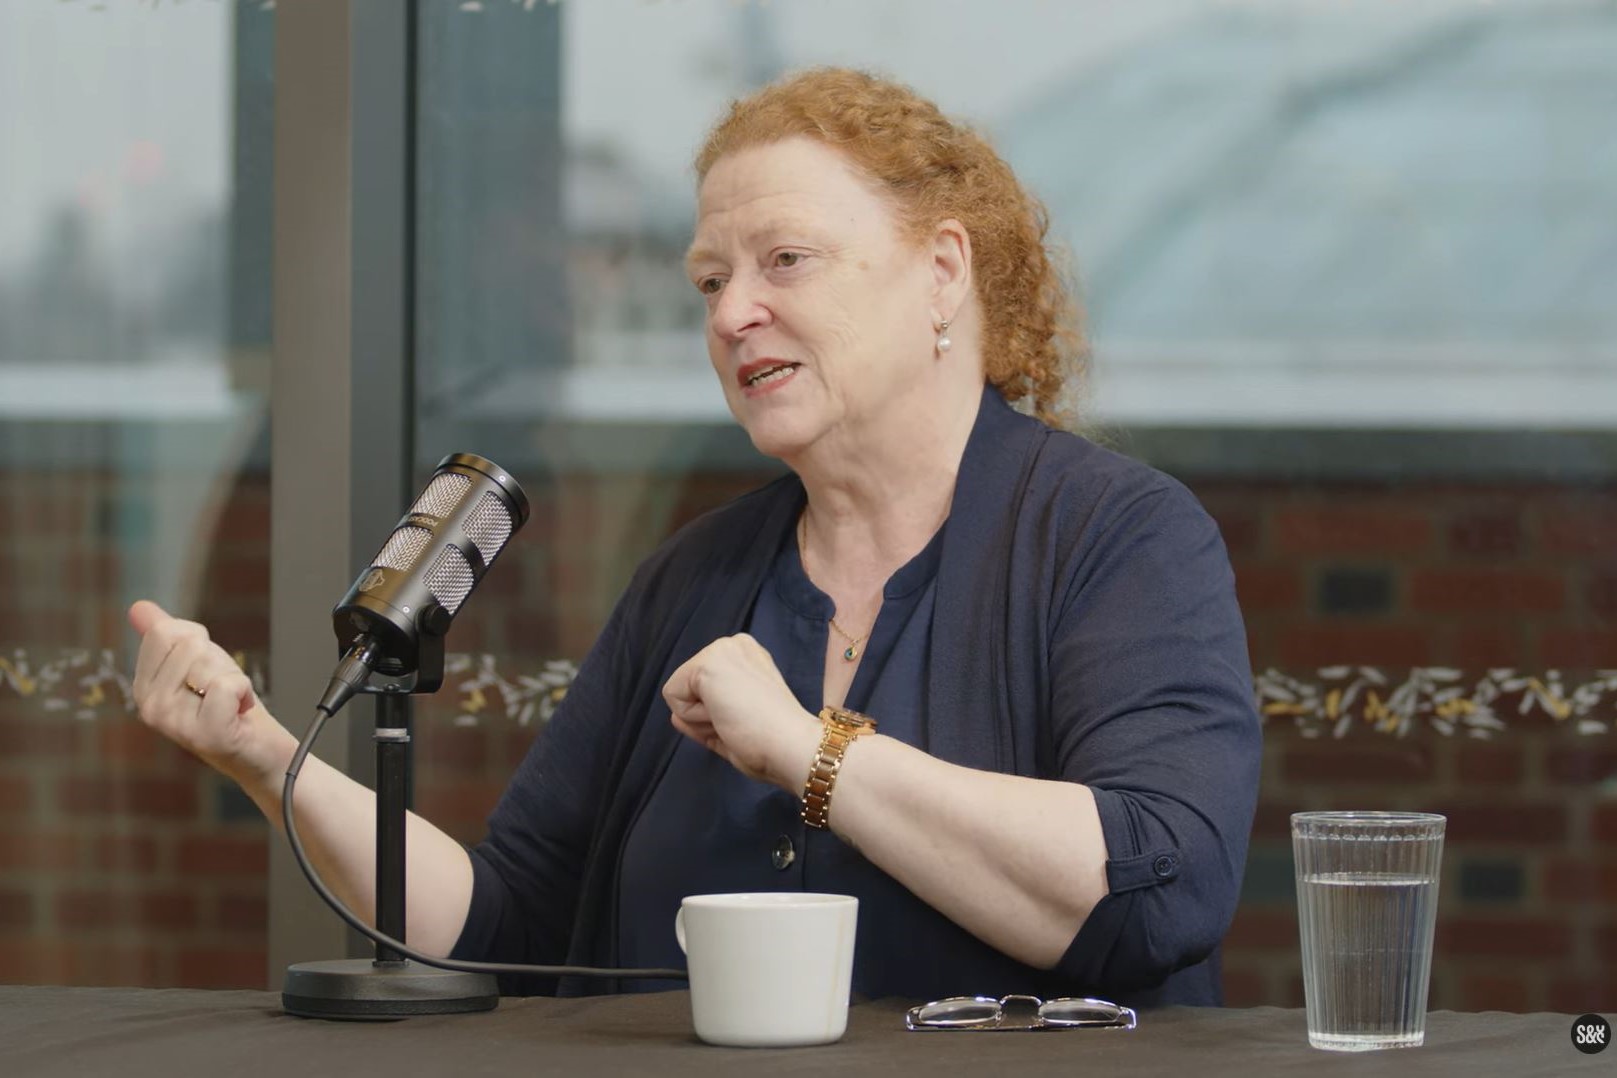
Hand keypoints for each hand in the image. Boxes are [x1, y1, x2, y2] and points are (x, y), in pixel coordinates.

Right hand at [128, 600, 281, 782]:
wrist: (260, 750)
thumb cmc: (230, 706)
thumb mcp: (197, 662)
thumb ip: (166, 635)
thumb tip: (138, 607)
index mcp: (143, 687)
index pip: (164, 631)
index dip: (199, 641)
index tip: (207, 669)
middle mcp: (150, 707)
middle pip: (189, 644)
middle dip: (218, 661)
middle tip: (223, 692)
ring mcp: (174, 723)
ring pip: (209, 663)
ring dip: (235, 678)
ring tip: (232, 703)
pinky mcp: (204, 734)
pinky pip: (227, 685)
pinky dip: (245, 692)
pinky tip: (241, 713)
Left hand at [662, 634, 819, 788]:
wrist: (790, 744)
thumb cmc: (773, 741)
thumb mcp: (737, 720)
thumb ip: (707, 714)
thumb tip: (674, 717)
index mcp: (746, 656)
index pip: (705, 687)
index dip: (717, 714)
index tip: (746, 719)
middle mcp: (733, 645)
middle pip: (689, 688)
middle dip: (707, 715)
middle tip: (741, 722)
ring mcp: (719, 650)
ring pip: (680, 695)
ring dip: (701, 720)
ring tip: (735, 721)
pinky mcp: (705, 664)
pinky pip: (673, 700)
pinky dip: (694, 719)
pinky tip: (725, 717)